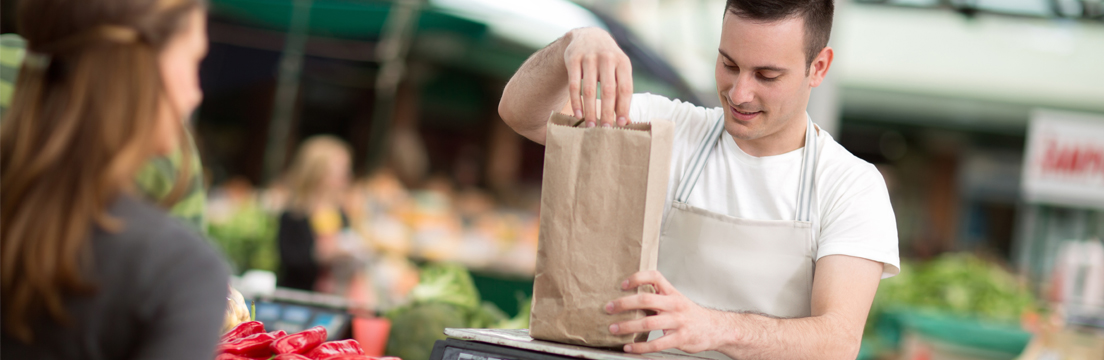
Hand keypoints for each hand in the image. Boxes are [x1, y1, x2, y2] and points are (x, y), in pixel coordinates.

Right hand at [563, 27, 632, 127]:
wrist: (588, 36)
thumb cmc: (608, 61)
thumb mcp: (618, 70)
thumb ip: (622, 92)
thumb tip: (627, 122)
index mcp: (623, 62)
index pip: (625, 88)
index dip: (624, 107)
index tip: (622, 124)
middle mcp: (607, 58)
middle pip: (608, 91)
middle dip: (607, 112)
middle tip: (606, 129)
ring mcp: (589, 57)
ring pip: (589, 90)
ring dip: (590, 110)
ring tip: (591, 126)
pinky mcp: (573, 59)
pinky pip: (574, 85)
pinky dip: (576, 102)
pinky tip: (578, 115)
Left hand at [605, 270, 725, 353]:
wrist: (715, 328)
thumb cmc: (690, 315)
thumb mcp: (676, 300)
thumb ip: (657, 298)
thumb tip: (630, 298)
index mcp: (672, 293)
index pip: (655, 277)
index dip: (638, 278)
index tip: (623, 284)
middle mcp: (674, 305)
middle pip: (646, 299)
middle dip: (623, 303)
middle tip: (609, 308)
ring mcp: (677, 321)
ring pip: (648, 323)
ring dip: (627, 326)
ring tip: (613, 328)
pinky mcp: (680, 338)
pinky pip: (656, 343)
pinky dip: (640, 347)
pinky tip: (629, 347)